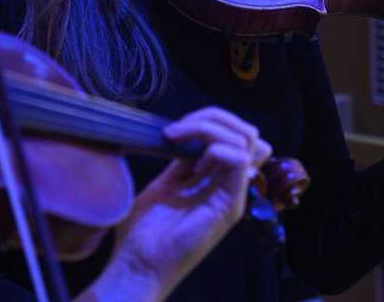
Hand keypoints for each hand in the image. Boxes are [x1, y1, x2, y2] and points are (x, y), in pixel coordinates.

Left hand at [83, 107, 271, 300]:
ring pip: (245, 139)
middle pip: (246, 132)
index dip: (209, 120)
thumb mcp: (164, 184)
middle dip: (213, 118)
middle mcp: (229, 185)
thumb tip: (185, 136)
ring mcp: (232, 195)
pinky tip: (193, 166)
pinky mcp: (230, 206)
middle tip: (178, 130)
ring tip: (179, 142)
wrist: (137, 265)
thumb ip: (181, 162)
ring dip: (210, 129)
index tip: (174, 130)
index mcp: (215, 179)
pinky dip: (215, 149)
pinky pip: (238, 161)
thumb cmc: (144, 233)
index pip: (235, 134)